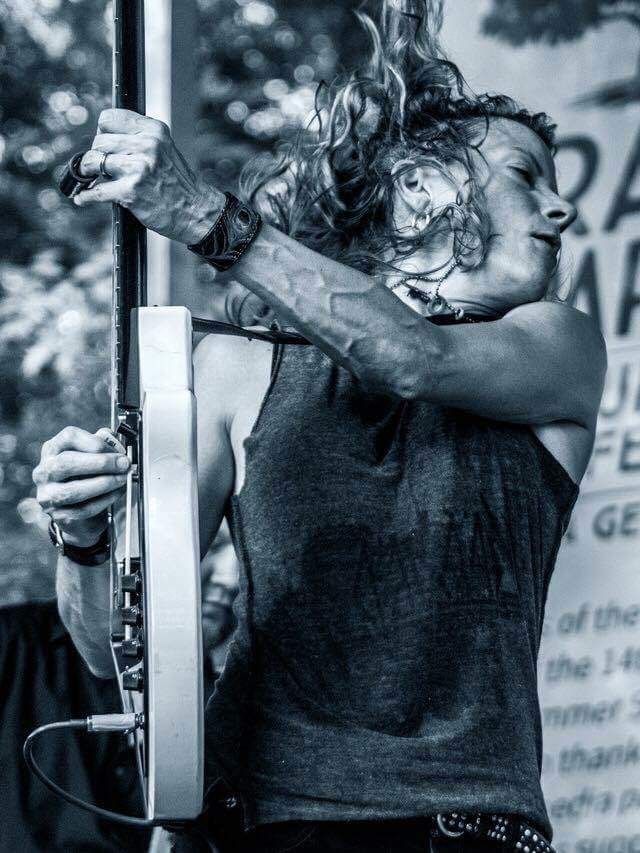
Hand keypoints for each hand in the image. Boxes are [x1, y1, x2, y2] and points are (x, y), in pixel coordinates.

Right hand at [33, 426, 130, 546]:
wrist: (77, 512)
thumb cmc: (85, 476)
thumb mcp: (90, 455)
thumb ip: (101, 445)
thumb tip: (115, 444)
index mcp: (53, 449)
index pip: (69, 437)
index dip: (96, 443)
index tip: (117, 450)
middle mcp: (44, 471)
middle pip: (66, 463)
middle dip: (101, 463)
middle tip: (123, 464)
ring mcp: (48, 495)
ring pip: (74, 490)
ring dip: (105, 483)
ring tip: (122, 479)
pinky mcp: (58, 515)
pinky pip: (83, 509)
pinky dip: (105, 500)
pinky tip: (117, 493)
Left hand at [72, 108, 224, 244]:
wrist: (196, 211)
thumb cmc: (178, 184)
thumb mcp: (164, 149)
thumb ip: (139, 139)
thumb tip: (102, 138)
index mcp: (154, 130)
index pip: (109, 119)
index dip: (103, 133)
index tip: (106, 146)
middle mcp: (147, 145)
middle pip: (99, 141)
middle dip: (97, 155)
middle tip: (102, 168)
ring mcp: (139, 168)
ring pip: (93, 162)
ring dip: (89, 173)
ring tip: (93, 179)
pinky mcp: (131, 191)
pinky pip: (96, 191)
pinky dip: (86, 197)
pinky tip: (83, 198)